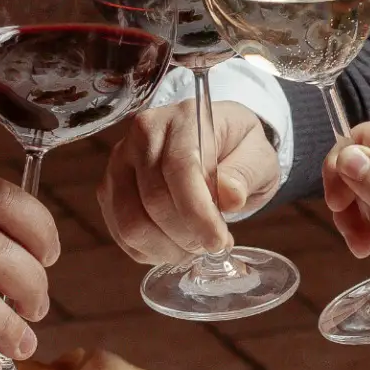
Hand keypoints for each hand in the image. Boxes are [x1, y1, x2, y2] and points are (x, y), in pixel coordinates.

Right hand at [98, 102, 279, 264]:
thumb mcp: (260, 157)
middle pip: (153, 200)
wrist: (216, 146)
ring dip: (168, 248)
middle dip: (187, 235)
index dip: (198, 213)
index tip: (218, 242)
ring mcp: (119, 163)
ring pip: (131, 223)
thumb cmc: (238, 150)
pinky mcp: (110, 190)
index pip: (180, 169)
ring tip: (195, 246)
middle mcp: (142, 135)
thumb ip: (246, 174)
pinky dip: (150, 252)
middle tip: (214, 244)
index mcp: (183, 118)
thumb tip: (230, 196)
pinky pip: (121, 235)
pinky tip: (175, 246)